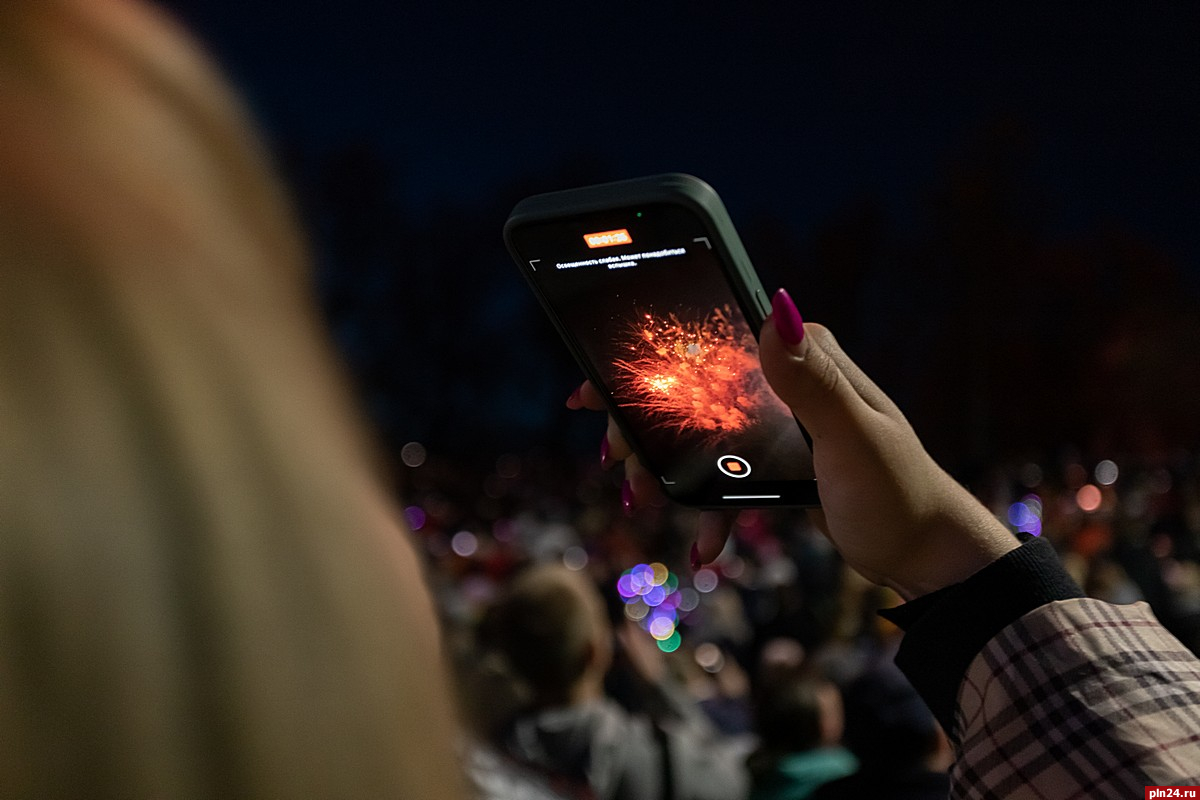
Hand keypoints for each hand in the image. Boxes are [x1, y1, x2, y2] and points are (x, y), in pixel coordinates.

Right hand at [569, 289, 1018, 599]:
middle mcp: (792, 379)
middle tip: (614, 460)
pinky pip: (729, 476)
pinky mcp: (784, 461)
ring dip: (668, 468)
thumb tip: (777, 305)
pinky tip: (703, 546)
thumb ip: (813, 380)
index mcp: (807, 357)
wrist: (930, 555)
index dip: (652, 358)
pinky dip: (709, 509)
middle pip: (697, 388)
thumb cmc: (900, 496)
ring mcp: (785, 421)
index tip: (599, 386)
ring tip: (644, 500)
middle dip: (648, 424)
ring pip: (704, 433)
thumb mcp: (853, 439)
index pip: (715, 339)